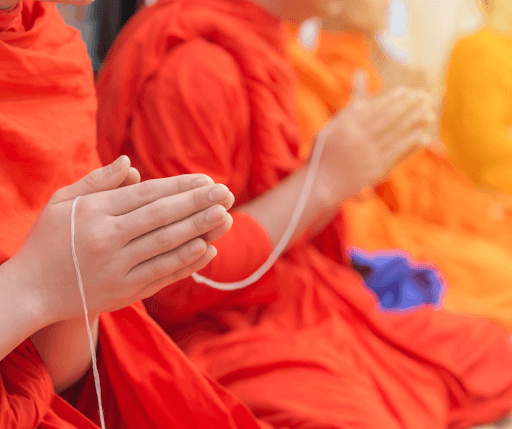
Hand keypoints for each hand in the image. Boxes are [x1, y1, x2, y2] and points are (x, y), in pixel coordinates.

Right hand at [9, 156, 233, 324]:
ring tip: (226, 217)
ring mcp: (117, 270)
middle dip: (198, 205)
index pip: (147, 196)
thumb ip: (96, 181)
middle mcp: (106, 240)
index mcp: (93, 213)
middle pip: (162, 218)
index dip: (180, 188)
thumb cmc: (48, 240)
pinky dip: (187, 263)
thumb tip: (131, 164)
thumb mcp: (62, 202)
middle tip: (228, 194)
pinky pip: (162, 276)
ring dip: (200, 231)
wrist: (30, 291)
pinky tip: (208, 249)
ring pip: (166, 247)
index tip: (207, 181)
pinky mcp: (124, 294)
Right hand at [318, 71, 434, 197]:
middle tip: (424, 97)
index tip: (407, 91)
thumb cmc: (327, 150)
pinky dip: (411, 144)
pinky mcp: (376, 170)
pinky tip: (423, 136)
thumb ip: (352, 101)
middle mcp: (357, 138)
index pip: (375, 109)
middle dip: (408, 107)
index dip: (393, 99)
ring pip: (396, 135)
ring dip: (414, 123)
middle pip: (388, 119)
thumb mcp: (334, 123)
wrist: (321, 183)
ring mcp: (368, 155)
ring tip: (428, 113)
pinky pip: (397, 154)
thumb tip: (360, 73)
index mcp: (347, 126)